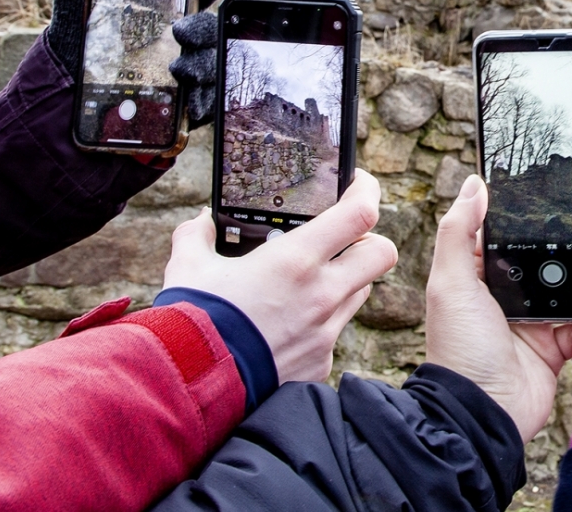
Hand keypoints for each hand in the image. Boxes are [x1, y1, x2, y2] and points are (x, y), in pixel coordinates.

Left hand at [45, 0, 239, 129]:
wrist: (59, 124)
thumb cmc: (70, 71)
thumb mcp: (71, 27)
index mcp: (157, 19)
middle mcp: (176, 47)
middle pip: (209, 29)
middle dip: (204, 27)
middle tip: (180, 31)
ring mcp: (183, 80)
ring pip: (214, 65)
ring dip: (205, 65)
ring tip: (181, 70)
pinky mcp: (182, 113)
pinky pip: (207, 105)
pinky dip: (205, 102)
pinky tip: (195, 103)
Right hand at [161, 170, 394, 383]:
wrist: (193, 387)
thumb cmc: (193, 322)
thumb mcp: (189, 268)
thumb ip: (197, 236)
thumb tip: (202, 222)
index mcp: (295, 259)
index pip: (360, 212)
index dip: (367, 191)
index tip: (358, 184)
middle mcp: (322, 294)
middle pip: (383, 252)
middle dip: (370, 240)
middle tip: (345, 238)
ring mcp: (326, 331)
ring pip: (362, 292)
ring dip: (346, 280)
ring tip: (310, 281)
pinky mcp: (321, 363)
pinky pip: (335, 333)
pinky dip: (320, 323)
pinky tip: (288, 325)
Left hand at [424, 174, 571, 440]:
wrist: (481, 414)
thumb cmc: (458, 349)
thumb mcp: (450, 282)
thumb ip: (459, 231)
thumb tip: (474, 185)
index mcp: (483, 274)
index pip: (516, 238)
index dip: (540, 222)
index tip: (570, 205)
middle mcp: (509, 296)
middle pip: (557, 262)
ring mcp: (535, 323)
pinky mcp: (555, 350)